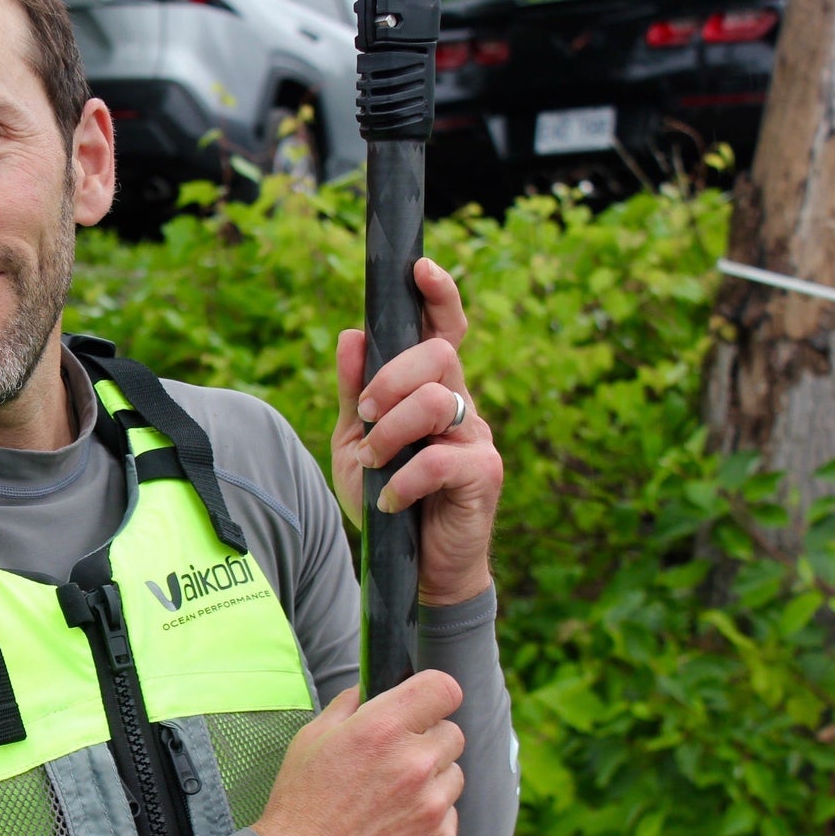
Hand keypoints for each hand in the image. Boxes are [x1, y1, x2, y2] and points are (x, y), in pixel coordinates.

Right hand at [249, 673, 465, 835]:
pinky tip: (394, 828)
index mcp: (381, 729)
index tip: (426, 704)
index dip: (435, 694)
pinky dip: (430, 819)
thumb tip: (371, 688)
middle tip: (395, 760)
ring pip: (454, 775)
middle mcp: (414, 763)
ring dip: (432, 781)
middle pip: (453, 733)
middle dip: (428, 740)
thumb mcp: (311, 739)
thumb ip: (349, 706)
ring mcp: (433, 806)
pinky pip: (449, 816)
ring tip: (391, 799)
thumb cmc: (299, 804)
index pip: (443, 688)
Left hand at [332, 257, 502, 604]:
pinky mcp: (484, 474)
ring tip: (372, 463)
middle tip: (364, 418)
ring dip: (389, 432)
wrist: (415, 567)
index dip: (439, 296)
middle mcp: (460, 404)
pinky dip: (401, 481)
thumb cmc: (389, 499)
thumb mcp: (355, 444)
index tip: (421, 268)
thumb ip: (353, 392)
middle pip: (436, 355)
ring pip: (436, 401)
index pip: (443, 330)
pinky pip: (437, 460)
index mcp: (431, 389)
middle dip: (388, 380)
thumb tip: (350, 334)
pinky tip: (388, 501)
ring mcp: (476, 437)